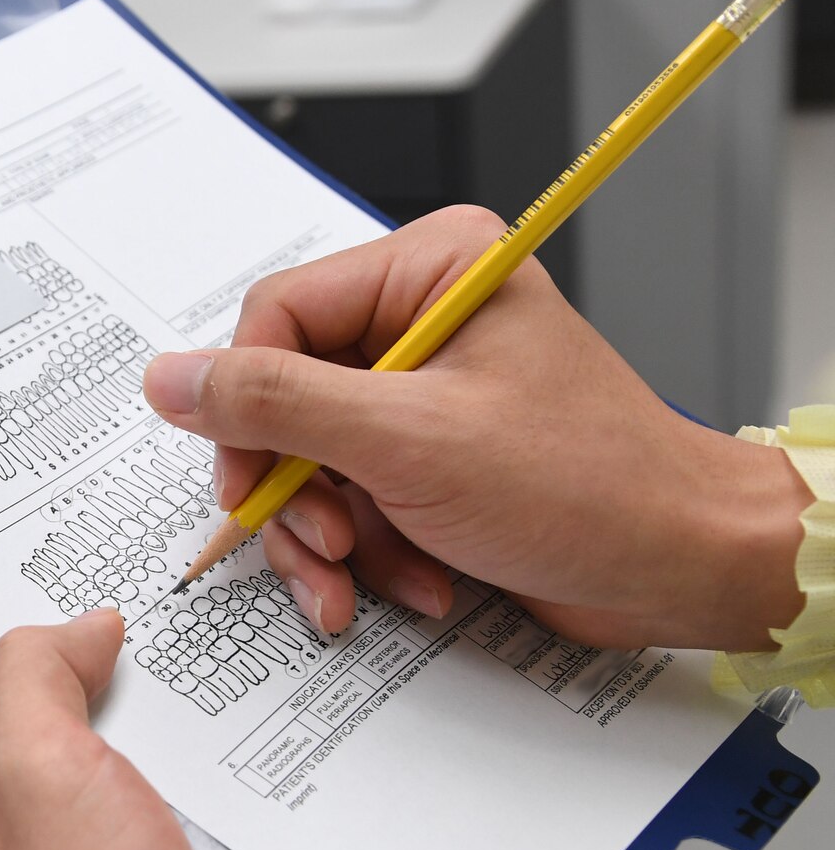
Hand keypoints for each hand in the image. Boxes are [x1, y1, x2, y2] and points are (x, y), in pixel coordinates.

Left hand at [0, 608, 313, 849]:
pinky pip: (177, 770)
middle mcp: (11, 798)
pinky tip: (237, 697)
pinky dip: (205, 732)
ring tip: (183, 607)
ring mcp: (86, 830)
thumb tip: (77, 627)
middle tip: (101, 537)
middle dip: (64, 607)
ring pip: (110, 715)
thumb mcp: (36, 777)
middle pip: (24, 670)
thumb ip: (35, 676)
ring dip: (148, 672)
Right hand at [142, 205, 810, 649]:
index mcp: (429, 269)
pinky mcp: (431, 456)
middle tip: (315, 542)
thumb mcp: (407, 440)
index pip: (277, 317)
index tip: (245, 476)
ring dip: (328, 536)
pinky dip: (368, 552)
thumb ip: (275, 404)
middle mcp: (422, 319)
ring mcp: (425, 392)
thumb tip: (169, 379)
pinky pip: (351, 498)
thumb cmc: (587, 486)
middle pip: (285, 396)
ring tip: (361, 581)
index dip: (247, 403)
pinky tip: (412, 581)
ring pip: (310, 459)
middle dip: (294, 488)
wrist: (681, 570)